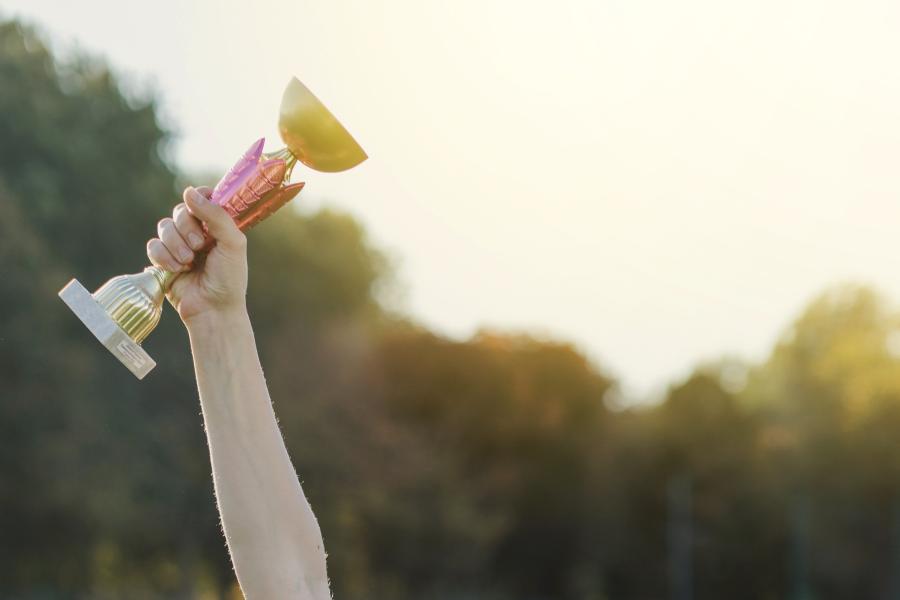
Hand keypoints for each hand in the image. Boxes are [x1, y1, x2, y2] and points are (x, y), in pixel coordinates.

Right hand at [146, 186, 247, 323]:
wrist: (213, 310)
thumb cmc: (229, 279)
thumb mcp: (233, 244)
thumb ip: (216, 215)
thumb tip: (189, 192)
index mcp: (217, 225)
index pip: (203, 197)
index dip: (198, 198)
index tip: (198, 205)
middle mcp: (198, 232)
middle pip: (179, 211)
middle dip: (186, 228)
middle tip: (199, 246)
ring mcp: (179, 245)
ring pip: (164, 227)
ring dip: (175, 245)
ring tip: (189, 263)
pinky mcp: (164, 260)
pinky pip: (153, 245)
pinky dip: (163, 257)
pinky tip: (177, 270)